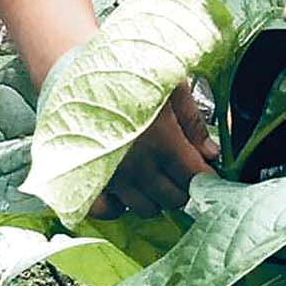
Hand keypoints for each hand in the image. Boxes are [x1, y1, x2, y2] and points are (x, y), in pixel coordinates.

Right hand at [90, 80, 216, 217]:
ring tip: (154, 176)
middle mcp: (138, 167)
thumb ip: (193, 121)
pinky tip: (125, 190)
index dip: (207, 177)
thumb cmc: (125, 75)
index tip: (206, 170)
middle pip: (174, 199)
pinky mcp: (88, 181)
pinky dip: (121, 206)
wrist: (74, 74)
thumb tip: (211, 153)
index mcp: (163, 142)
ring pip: (146, 209)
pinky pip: (108, 211)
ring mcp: (112, 178)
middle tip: (181, 170)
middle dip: (184, 188)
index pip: (195, 178)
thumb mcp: (169, 85)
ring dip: (156, 197)